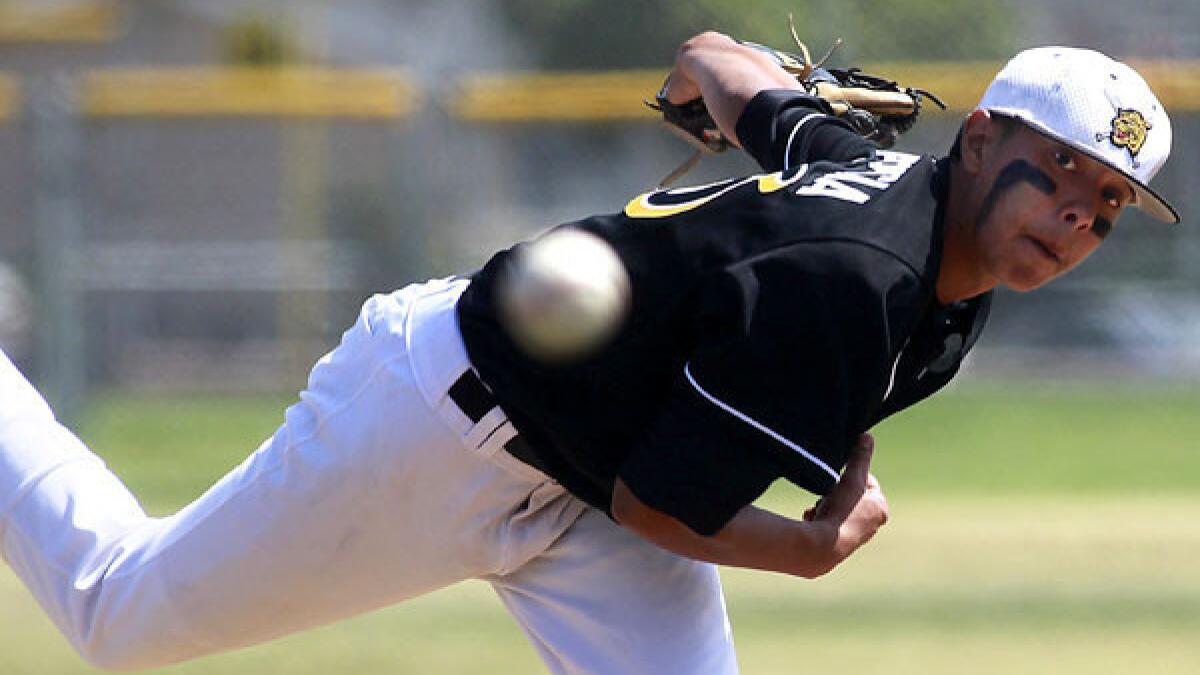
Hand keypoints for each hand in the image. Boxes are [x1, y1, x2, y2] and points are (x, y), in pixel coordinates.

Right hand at [799, 433, 888, 576]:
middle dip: (836, 494)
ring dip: (826, 506)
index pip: (866, 483)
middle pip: (850, 497)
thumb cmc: (840, 512)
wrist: (821, 548)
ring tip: (819, 509)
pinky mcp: (837, 547)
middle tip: (827, 494)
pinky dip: (818, 519)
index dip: (850, 477)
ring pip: (837, 511)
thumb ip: (859, 458)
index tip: (839, 480)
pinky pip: (827, 525)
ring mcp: (854, 538)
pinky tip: (811, 520)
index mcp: (880, 510)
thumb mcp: (851, 479)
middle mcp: (872, 526)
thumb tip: (867, 436)